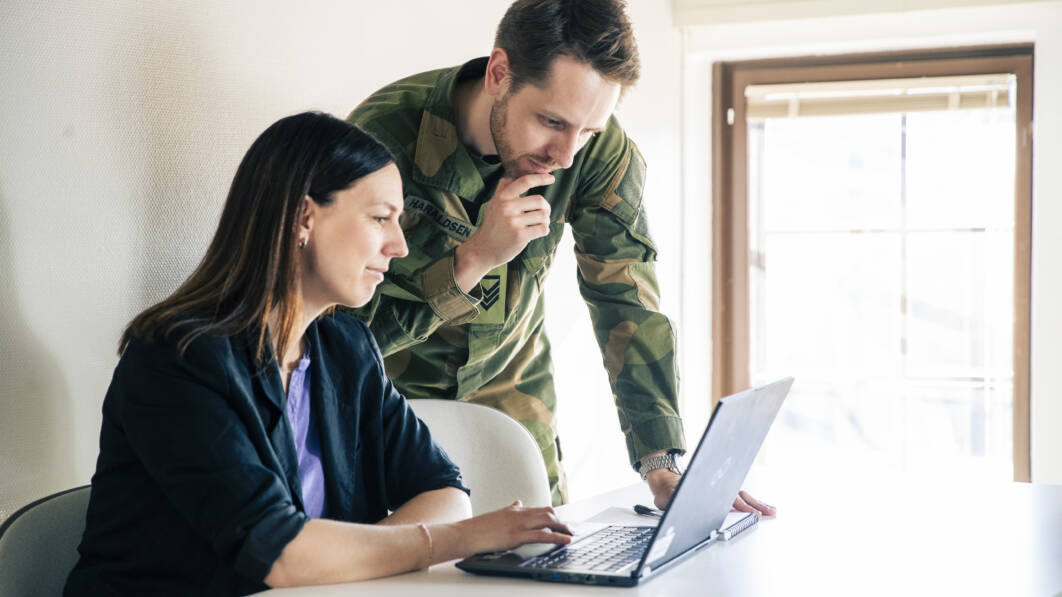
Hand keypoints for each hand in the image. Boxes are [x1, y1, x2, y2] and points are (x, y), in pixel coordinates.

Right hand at [454, 174, 553, 291]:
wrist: (483, 250)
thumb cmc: (492, 226)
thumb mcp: (493, 205)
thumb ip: (502, 190)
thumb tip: (510, 177)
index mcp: (502, 197)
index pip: (524, 181)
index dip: (540, 178)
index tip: (551, 178)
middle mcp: (507, 207)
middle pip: (540, 201)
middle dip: (546, 208)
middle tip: (543, 214)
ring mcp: (513, 222)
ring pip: (543, 216)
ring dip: (545, 221)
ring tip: (539, 224)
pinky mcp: (520, 236)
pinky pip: (543, 229)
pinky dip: (544, 230)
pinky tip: (537, 232)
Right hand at [455, 500, 572, 554]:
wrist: (464, 533)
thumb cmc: (478, 528)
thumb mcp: (497, 514)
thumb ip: (510, 509)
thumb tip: (519, 503)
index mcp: (515, 510)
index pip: (539, 509)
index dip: (553, 515)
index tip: (561, 521)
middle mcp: (519, 514)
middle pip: (548, 512)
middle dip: (561, 521)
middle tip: (570, 529)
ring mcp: (518, 524)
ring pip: (548, 520)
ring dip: (562, 527)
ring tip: (571, 534)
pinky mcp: (516, 535)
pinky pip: (542, 535)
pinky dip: (557, 537)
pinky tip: (565, 541)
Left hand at [646, 469, 775, 517]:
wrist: (666, 482)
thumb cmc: (670, 492)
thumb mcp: (669, 496)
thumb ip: (675, 498)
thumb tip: (680, 497)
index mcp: (705, 493)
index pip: (725, 502)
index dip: (739, 509)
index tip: (752, 514)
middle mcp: (716, 492)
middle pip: (738, 499)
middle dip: (753, 507)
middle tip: (765, 514)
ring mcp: (721, 493)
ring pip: (743, 498)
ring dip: (758, 505)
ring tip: (772, 511)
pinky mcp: (724, 496)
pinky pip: (742, 498)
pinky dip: (755, 504)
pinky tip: (764, 510)